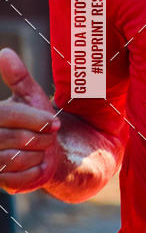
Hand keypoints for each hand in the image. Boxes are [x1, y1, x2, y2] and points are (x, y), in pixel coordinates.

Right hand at [0, 48, 61, 192]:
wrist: (48, 152)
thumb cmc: (36, 121)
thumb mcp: (30, 96)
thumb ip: (18, 77)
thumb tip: (5, 52)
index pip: (5, 115)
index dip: (31, 119)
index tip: (54, 122)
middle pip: (11, 138)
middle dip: (38, 137)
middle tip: (51, 136)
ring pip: (13, 159)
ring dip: (37, 154)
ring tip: (44, 149)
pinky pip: (17, 180)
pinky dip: (35, 171)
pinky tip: (39, 164)